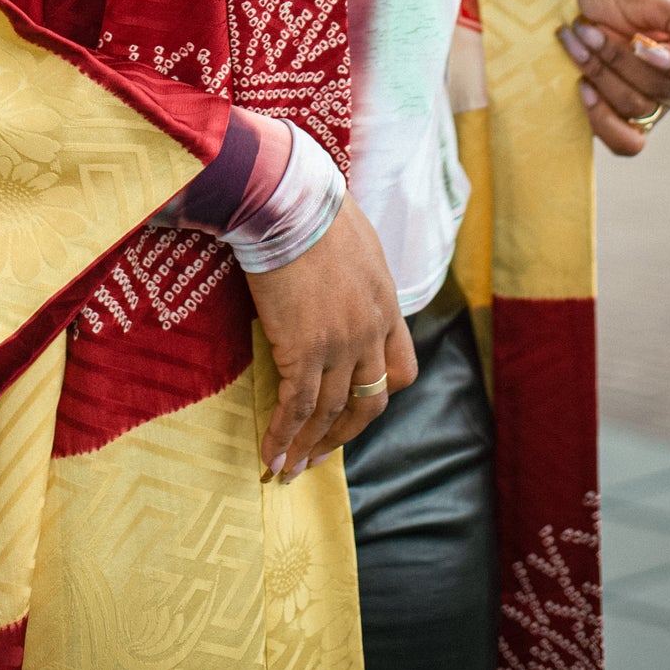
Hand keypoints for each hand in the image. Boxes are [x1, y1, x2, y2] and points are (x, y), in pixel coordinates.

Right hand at [245, 192, 416, 481]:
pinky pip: (296, 407)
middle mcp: (369, 331)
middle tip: (320, 451)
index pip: (400, 368)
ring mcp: (339, 344)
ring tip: (288, 469)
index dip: (379, 392)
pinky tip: (269, 454)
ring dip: (308, 445)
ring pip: (329, 412)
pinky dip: (283, 436)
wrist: (290, 199)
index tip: (354, 403)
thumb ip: (354, 268)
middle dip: (344, 432)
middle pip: (369, 401)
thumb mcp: (354, 237)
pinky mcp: (303, 349)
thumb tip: (335, 271)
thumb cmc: (313, 204)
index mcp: (385, 303)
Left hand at [560, 0, 669, 156]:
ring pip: (637, 107)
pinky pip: (625, 142)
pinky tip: (581, 86)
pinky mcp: (616, 125)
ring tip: (575, 41)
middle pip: (666, 90)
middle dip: (620, 57)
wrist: (560, 7)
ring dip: (599, 71)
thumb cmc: (609, 0)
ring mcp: (645, 108)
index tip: (646, 44)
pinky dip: (601, 115)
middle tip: (589, 29)